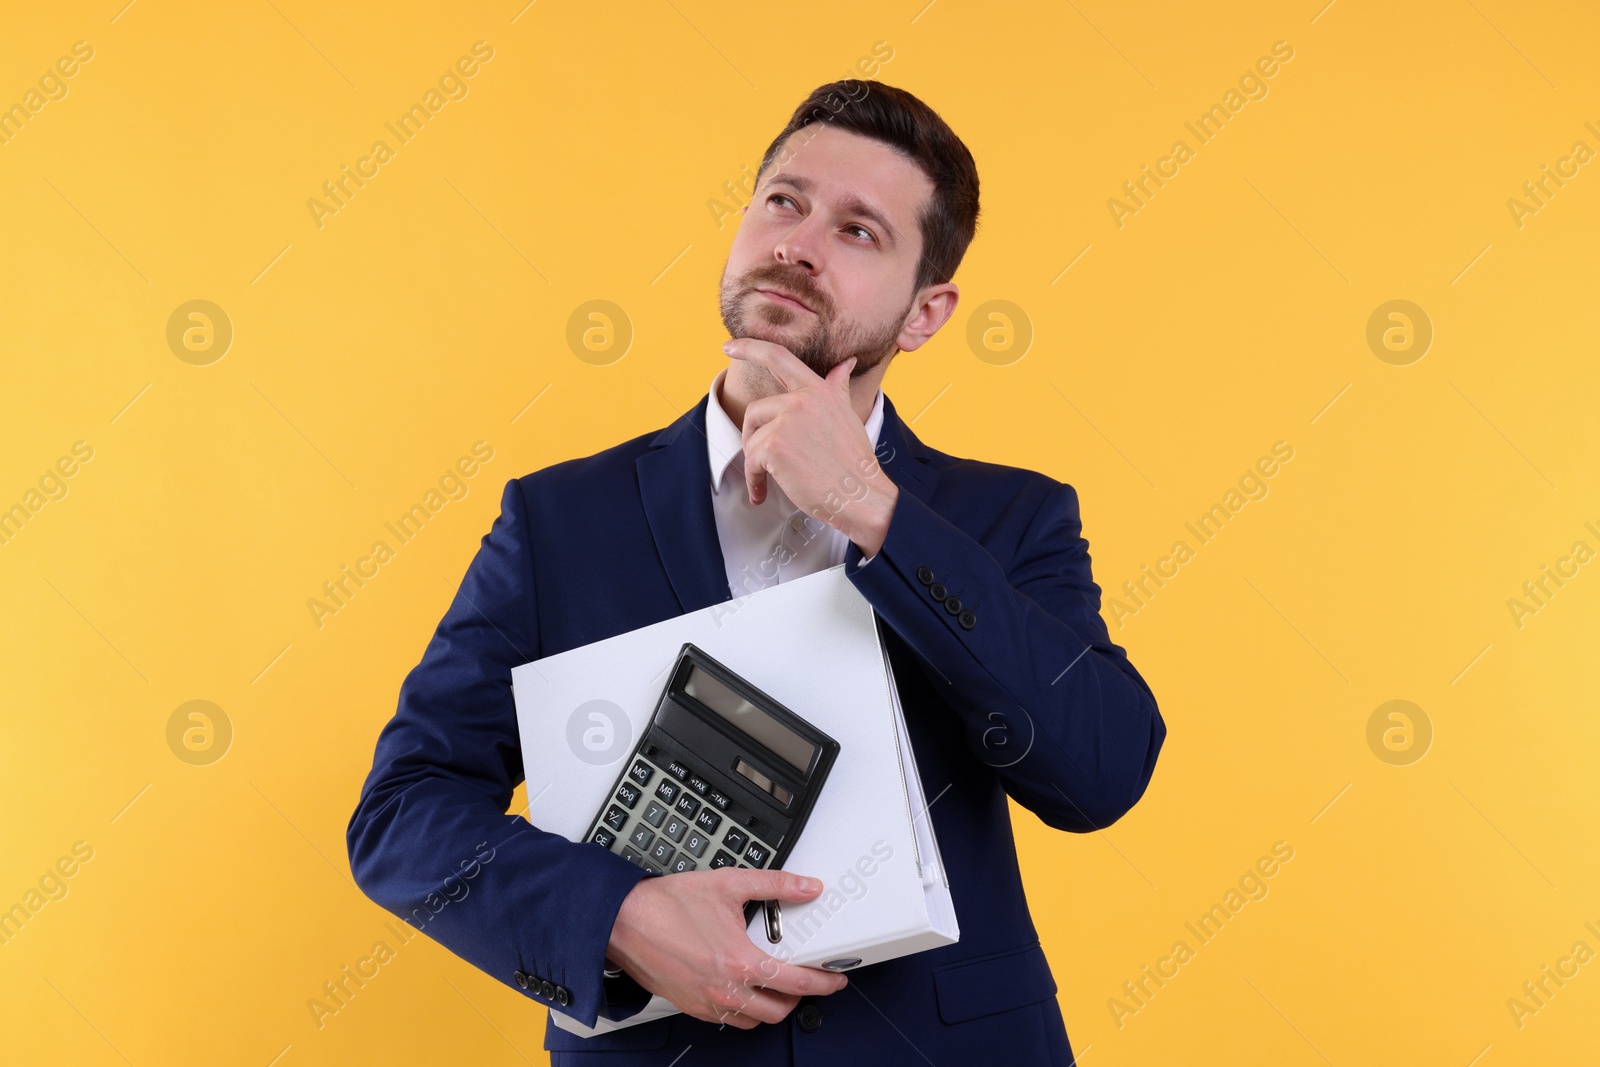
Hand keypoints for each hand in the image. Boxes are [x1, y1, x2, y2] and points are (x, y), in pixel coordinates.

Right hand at [605, 868, 847, 1027]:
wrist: (623, 921)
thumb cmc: (666, 905)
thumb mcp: (728, 884)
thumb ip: (775, 885)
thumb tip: (806, 886)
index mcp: (739, 961)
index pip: (796, 983)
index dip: (823, 982)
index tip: (834, 978)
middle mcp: (725, 990)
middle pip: (779, 1011)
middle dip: (799, 997)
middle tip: (806, 979)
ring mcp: (707, 1002)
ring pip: (754, 1020)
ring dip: (771, 1006)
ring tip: (776, 984)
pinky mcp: (691, 1006)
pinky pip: (728, 1020)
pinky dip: (744, 1009)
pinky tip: (743, 987)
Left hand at [722, 338, 899, 557]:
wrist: (861, 495)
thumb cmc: (854, 462)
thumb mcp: (847, 415)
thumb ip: (837, 387)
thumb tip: (845, 363)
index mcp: (818, 390)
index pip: (779, 357)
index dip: (750, 348)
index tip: (728, 347)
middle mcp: (802, 400)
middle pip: (755, 411)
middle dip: (755, 437)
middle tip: (766, 461)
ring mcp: (787, 421)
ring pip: (752, 438)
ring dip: (756, 462)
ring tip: (771, 478)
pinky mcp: (775, 446)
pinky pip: (751, 461)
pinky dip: (754, 480)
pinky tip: (762, 492)